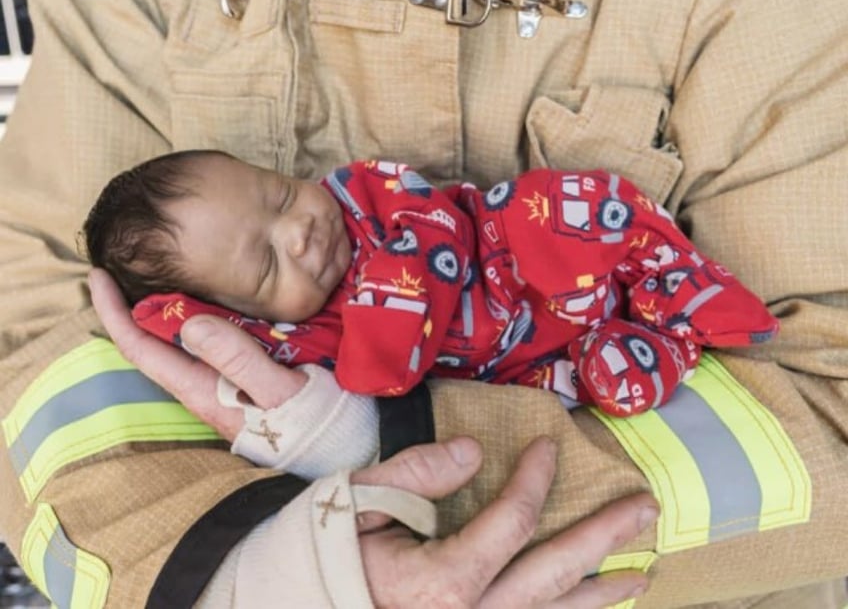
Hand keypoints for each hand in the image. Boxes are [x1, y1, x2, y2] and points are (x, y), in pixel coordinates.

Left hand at [88, 268, 307, 440]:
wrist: (348, 451)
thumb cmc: (318, 425)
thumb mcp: (282, 391)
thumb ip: (239, 360)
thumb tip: (189, 324)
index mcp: (205, 392)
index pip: (143, 351)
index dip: (116, 314)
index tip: (99, 276)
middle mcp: (206, 391)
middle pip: (154, 346)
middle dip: (132, 308)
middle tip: (126, 264)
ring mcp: (224, 388)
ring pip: (181, 345)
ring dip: (165, 312)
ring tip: (161, 274)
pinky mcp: (244, 383)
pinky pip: (208, 346)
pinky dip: (199, 318)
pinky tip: (210, 301)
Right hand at [353, 436, 656, 608]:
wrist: (300, 607)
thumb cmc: (327, 552)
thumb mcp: (359, 501)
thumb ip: (416, 474)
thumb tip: (473, 452)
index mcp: (438, 581)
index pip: (510, 523)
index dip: (536, 479)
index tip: (549, 446)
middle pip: (552, 575)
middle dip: (602, 538)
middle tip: (644, 508)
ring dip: (601, 593)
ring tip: (641, 573)